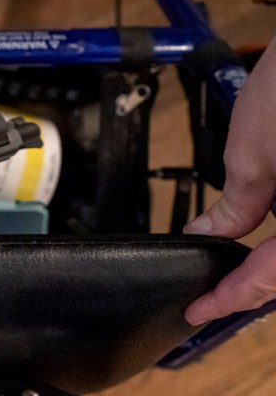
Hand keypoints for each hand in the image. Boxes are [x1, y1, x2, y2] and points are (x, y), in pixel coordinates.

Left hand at [184, 34, 275, 325]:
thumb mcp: (252, 156)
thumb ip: (236, 208)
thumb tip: (210, 233)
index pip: (272, 277)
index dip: (230, 299)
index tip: (198, 311)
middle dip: (254, 290)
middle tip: (213, 299)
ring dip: (273, 271)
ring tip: (233, 279)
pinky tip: (263, 247)